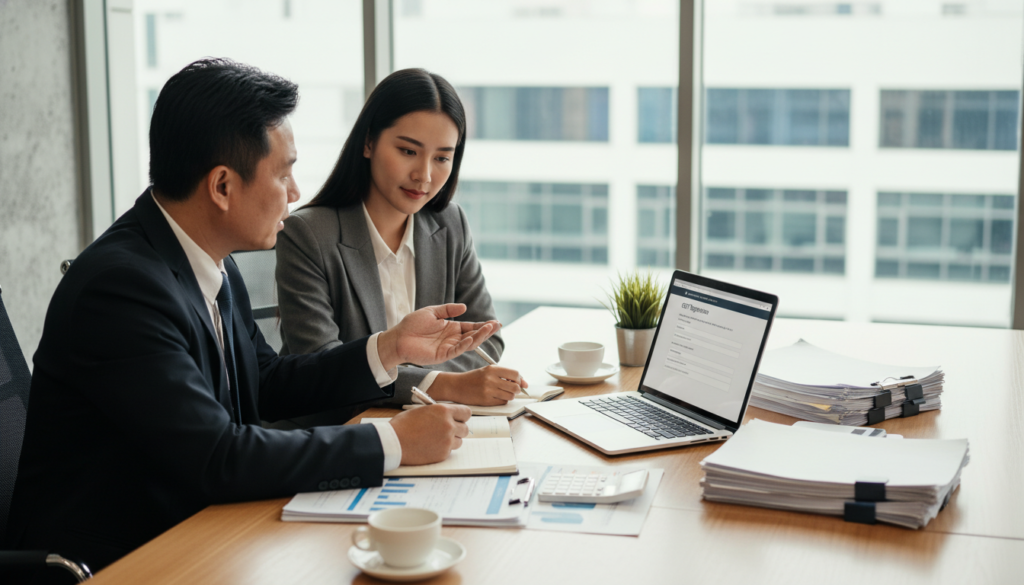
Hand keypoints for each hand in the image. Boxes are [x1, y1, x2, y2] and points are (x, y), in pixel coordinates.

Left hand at [377, 304, 499, 369]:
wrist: (398, 337)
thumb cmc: (412, 325)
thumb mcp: (432, 312)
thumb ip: (448, 310)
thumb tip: (465, 307)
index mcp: (451, 328)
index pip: (471, 327)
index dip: (483, 325)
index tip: (495, 322)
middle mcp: (452, 339)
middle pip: (473, 335)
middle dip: (486, 331)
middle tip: (497, 325)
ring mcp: (448, 348)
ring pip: (468, 343)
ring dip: (479, 337)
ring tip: (489, 329)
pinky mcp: (442, 355)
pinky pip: (457, 350)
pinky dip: (465, 344)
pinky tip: (472, 337)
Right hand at [389, 404, 471, 464]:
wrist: (393, 443)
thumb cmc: (403, 426)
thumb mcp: (422, 411)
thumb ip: (438, 412)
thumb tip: (447, 415)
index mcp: (443, 411)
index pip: (466, 412)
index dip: (462, 416)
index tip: (459, 418)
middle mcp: (448, 425)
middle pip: (465, 428)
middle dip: (458, 429)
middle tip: (447, 430)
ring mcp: (447, 441)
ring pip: (459, 441)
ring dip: (452, 440)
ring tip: (436, 439)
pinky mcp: (443, 454)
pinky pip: (450, 451)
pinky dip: (443, 449)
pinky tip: (431, 446)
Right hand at [431, 366, 527, 405]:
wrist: (456, 386)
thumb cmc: (473, 378)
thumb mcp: (488, 371)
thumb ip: (505, 375)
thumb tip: (524, 383)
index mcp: (492, 369)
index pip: (515, 374)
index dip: (520, 379)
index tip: (520, 383)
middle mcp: (491, 379)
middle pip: (515, 387)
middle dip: (516, 389)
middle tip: (511, 389)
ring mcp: (488, 390)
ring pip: (510, 396)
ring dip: (509, 396)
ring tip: (502, 392)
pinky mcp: (486, 401)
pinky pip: (502, 402)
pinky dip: (502, 401)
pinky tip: (495, 397)